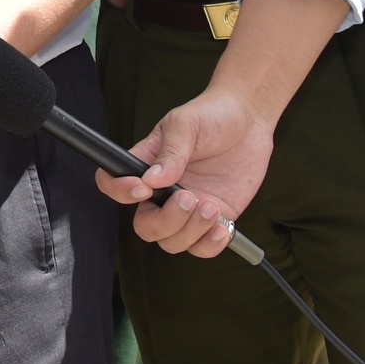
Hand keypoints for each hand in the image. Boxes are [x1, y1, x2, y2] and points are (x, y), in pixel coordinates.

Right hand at [93, 86, 272, 258]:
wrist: (250, 121)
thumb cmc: (212, 115)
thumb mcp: (186, 125)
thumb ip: (170, 152)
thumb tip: (153, 179)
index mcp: (147, 166)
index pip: (114, 184)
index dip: (120, 192)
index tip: (143, 188)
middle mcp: (163, 192)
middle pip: (145, 226)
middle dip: (165, 221)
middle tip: (188, 197)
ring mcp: (189, 208)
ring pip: (173, 242)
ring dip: (191, 231)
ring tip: (211, 206)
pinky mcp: (215, 219)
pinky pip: (203, 248)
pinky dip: (210, 245)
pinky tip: (222, 226)